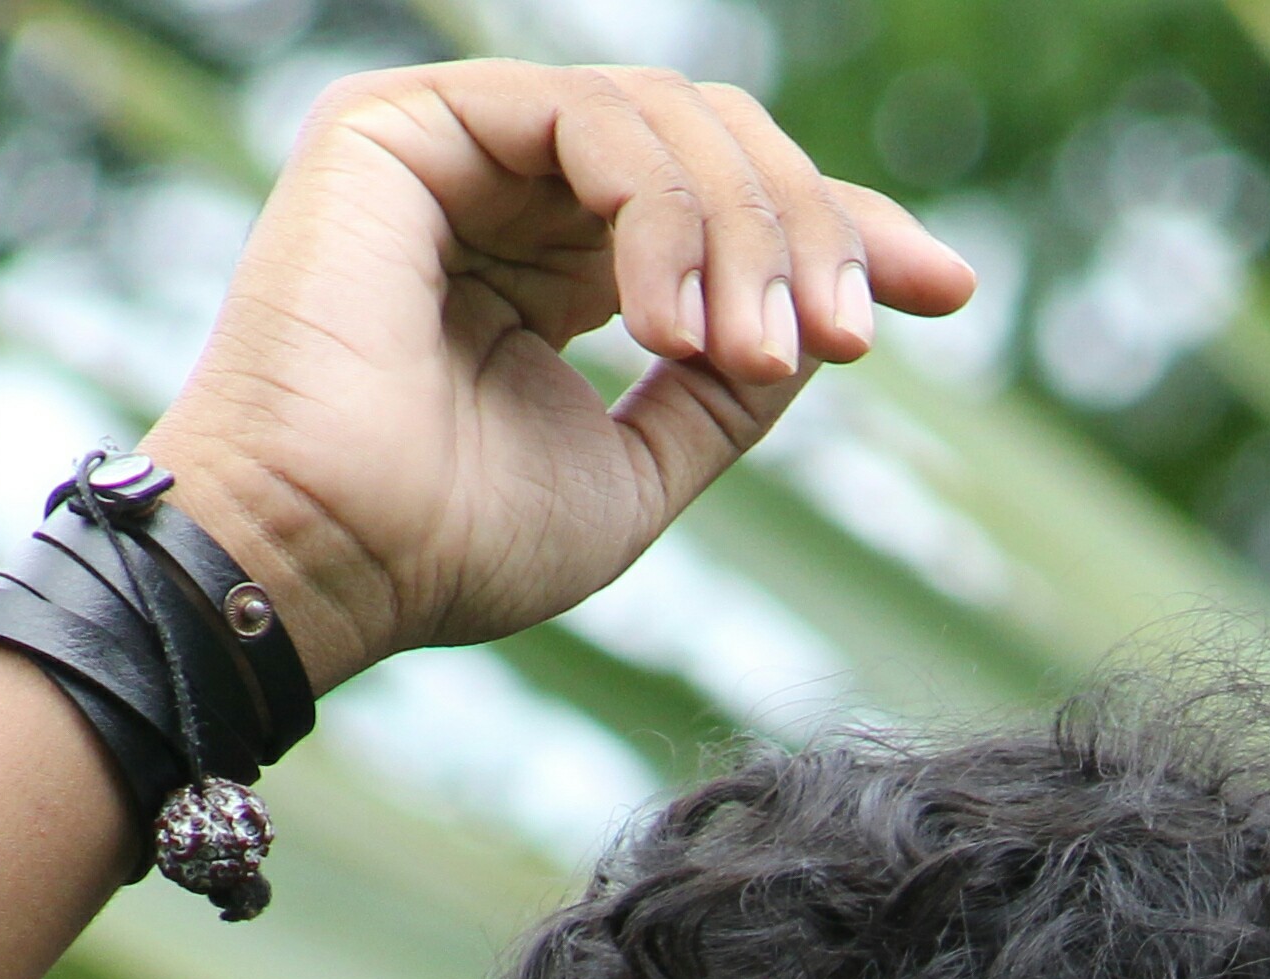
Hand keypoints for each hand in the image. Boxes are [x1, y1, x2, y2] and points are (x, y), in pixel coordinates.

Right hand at [140, 61, 975, 683]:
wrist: (324, 568)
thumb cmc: (448, 547)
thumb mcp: (641, 472)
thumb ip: (727, 393)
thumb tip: (833, 321)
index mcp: (555, 266)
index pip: (726, 211)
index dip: (844, 232)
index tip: (946, 290)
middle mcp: (508, 192)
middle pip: (718, 148)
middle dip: (810, 230)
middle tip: (845, 334)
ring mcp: (455, 147)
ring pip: (670, 123)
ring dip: (747, 232)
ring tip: (756, 352)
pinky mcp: (403, 122)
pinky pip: (591, 117)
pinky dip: (662, 211)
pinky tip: (670, 322)